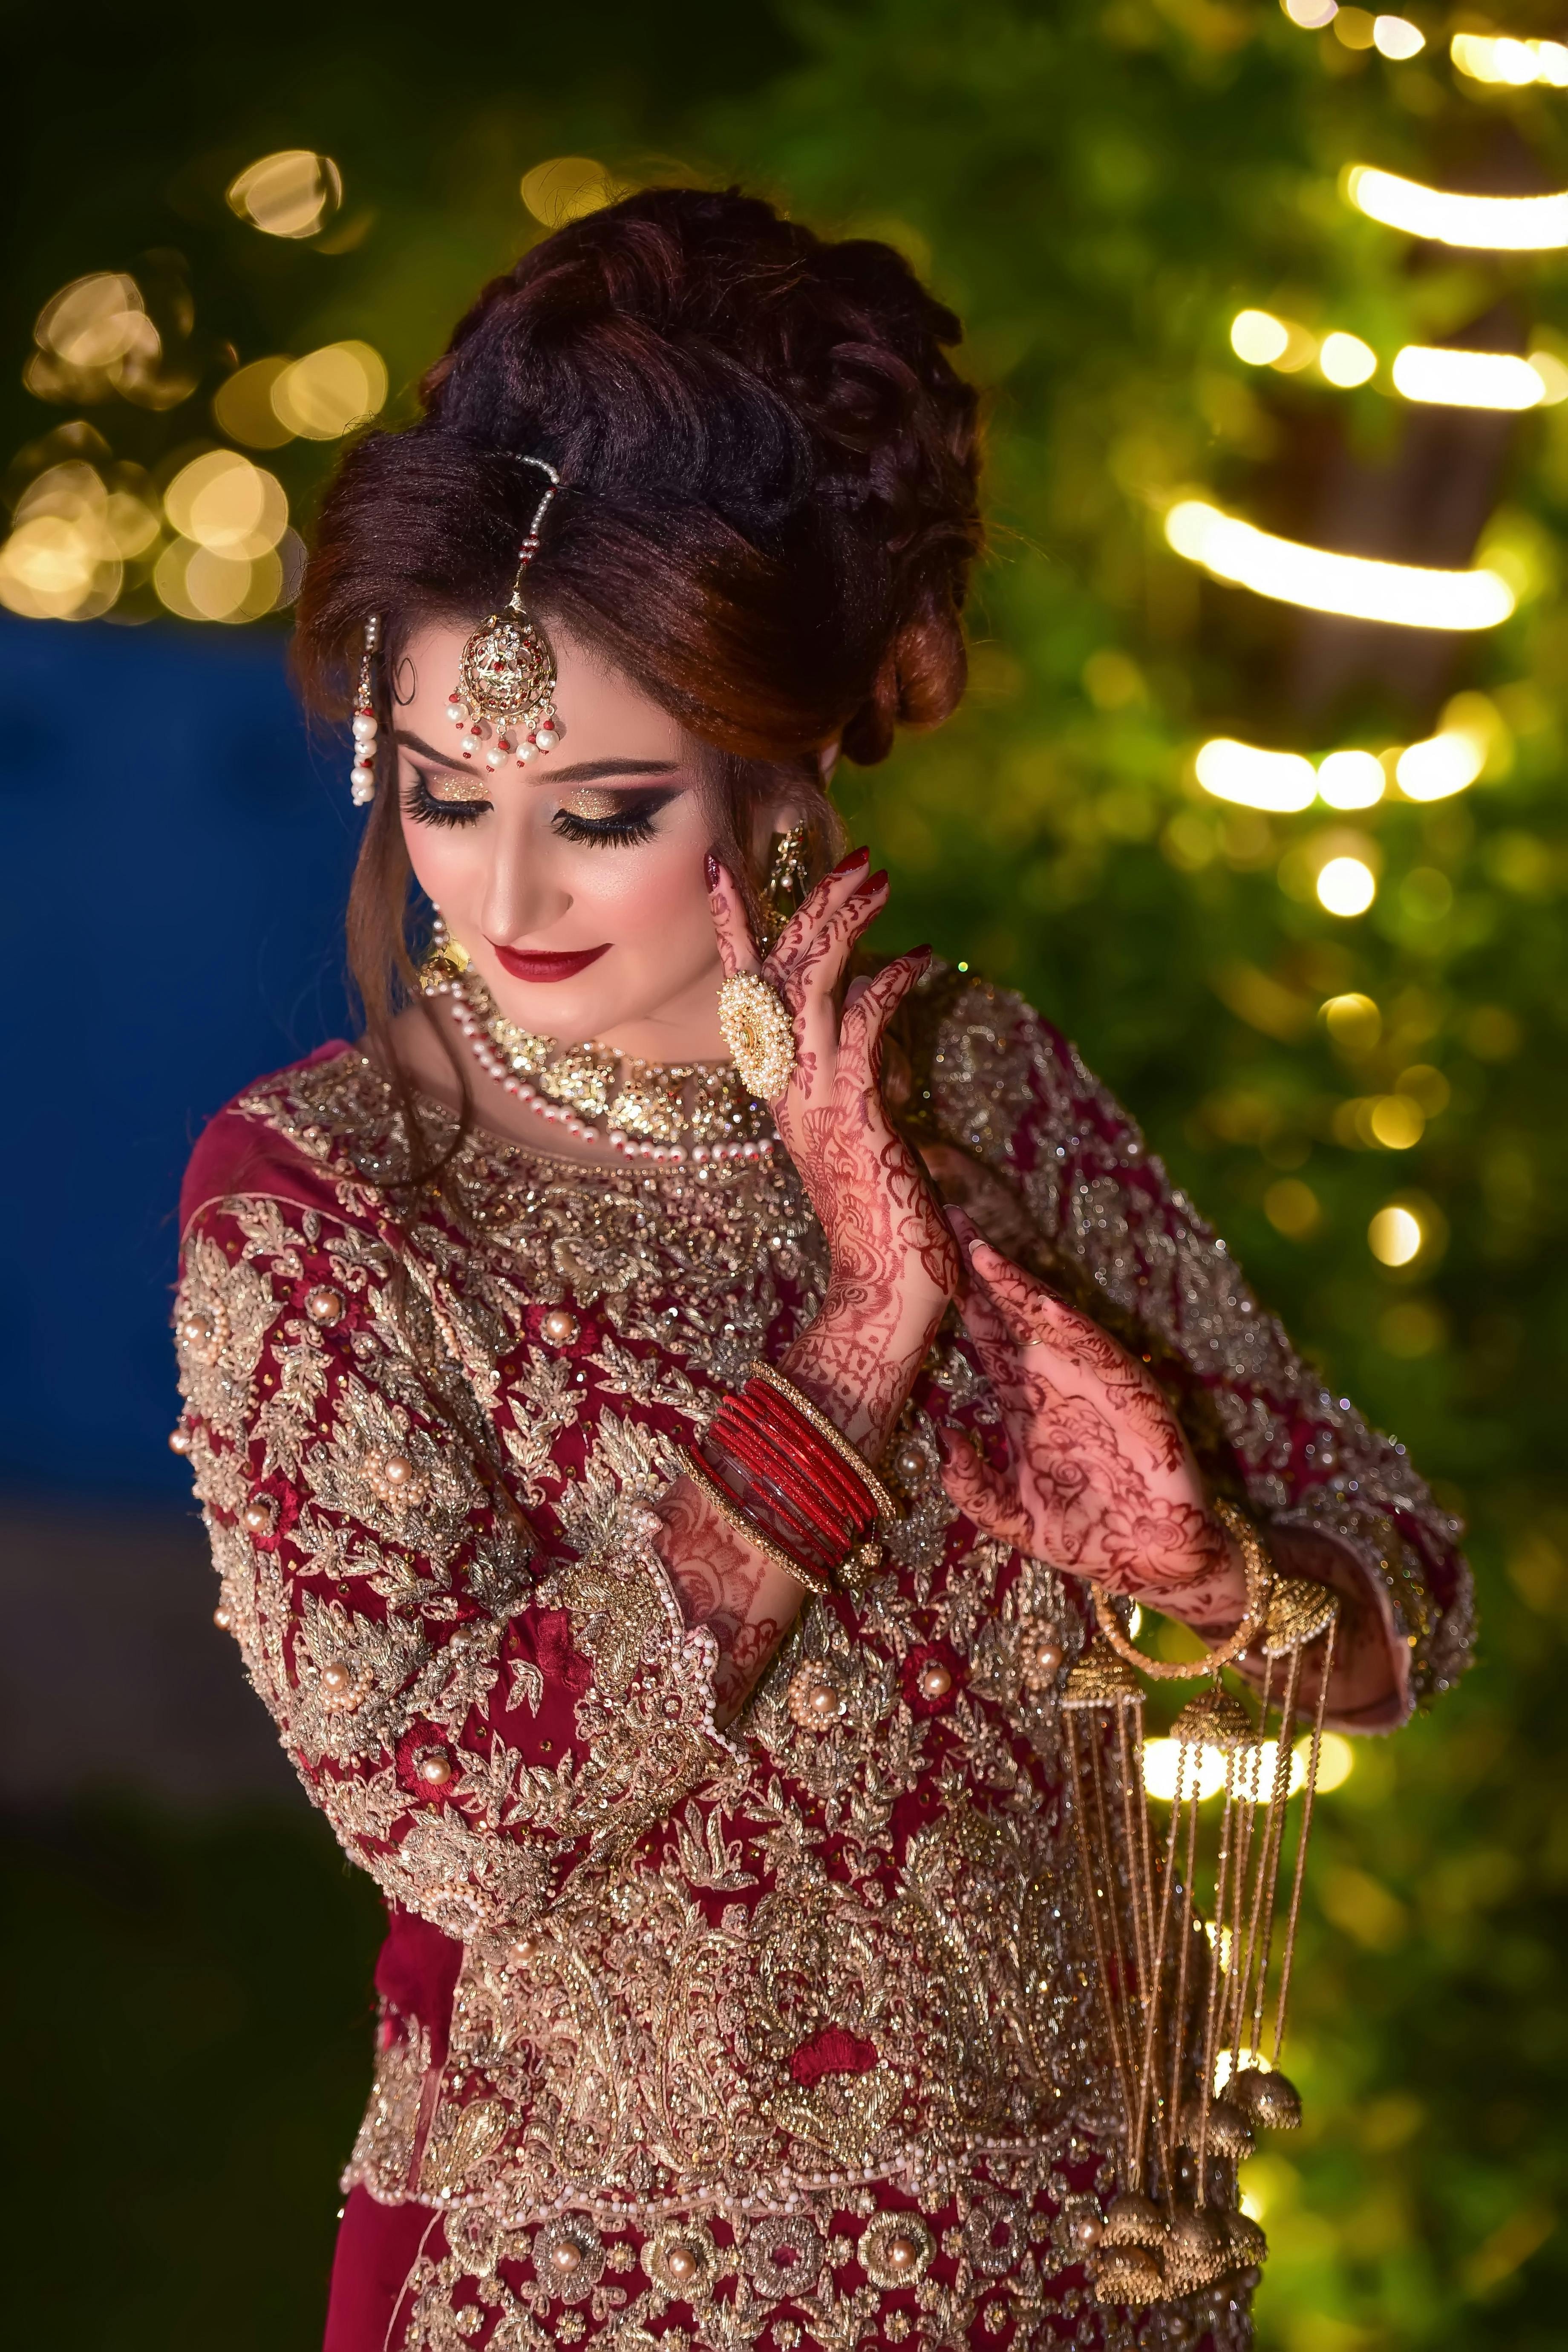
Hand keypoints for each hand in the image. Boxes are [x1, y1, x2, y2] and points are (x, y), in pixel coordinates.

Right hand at [707, 847, 957, 1444]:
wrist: (884, 1296)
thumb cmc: (885, 1222)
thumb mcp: (862, 1135)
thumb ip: (853, 1082)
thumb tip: (870, 1027)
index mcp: (781, 1088)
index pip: (748, 991)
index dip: (734, 925)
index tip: (722, 865)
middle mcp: (785, 1089)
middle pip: (781, 971)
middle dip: (815, 904)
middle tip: (860, 857)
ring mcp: (813, 1102)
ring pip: (811, 987)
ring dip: (845, 924)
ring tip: (881, 877)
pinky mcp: (852, 1116)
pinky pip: (860, 1030)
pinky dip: (886, 986)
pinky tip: (916, 958)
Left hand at [938, 1213, 1247, 1630]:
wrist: (1154, 1565)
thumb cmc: (1087, 1537)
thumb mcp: (1012, 1517)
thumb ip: (971, 1486)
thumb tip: (943, 1436)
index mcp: (1026, 1403)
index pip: (987, 1339)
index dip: (961, 1301)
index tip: (926, 1259)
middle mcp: (1057, 1383)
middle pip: (1014, 1315)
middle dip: (983, 1271)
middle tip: (948, 1219)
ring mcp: (1096, 1386)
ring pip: (1053, 1325)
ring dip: (1020, 1289)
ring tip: (983, 1254)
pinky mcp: (1136, 1399)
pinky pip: (1102, 1356)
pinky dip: (1075, 1331)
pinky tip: (1047, 1306)